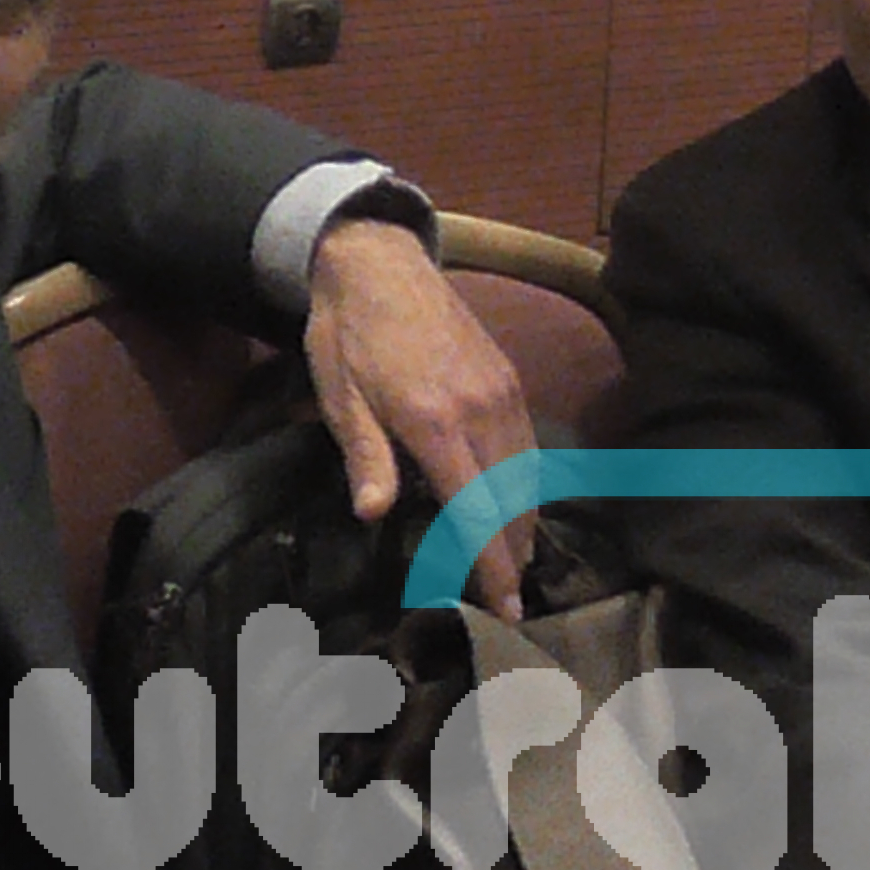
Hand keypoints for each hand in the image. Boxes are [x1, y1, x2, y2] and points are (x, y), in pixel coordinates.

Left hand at [303, 217, 538, 615]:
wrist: (379, 262)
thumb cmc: (347, 335)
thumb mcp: (340, 398)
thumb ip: (365, 456)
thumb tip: (374, 513)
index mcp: (435, 421)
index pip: (476, 509)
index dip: (492, 564)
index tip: (505, 607)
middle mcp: (481, 409)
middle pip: (512, 501)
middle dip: (514, 556)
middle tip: (509, 602)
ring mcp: (503, 390)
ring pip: (528, 475)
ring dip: (525, 524)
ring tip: (516, 565)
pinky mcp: (510, 377)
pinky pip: (529, 444)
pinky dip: (528, 484)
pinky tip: (518, 505)